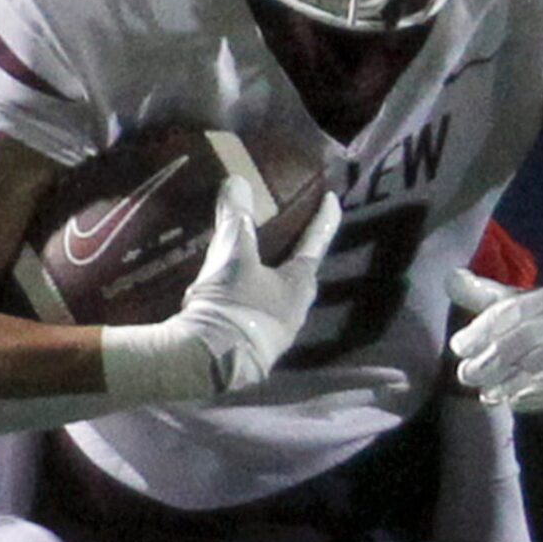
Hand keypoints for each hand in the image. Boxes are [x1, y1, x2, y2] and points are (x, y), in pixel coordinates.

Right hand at [100, 178, 344, 402]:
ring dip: (267, 280)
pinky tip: (230, 297)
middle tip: (286, 232)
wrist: (209, 361)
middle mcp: (296, 309)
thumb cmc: (234, 302)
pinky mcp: (253, 349)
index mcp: (300, 283)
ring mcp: (276, 333)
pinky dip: (246, 300)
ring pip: (276, 297)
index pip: (317, 241)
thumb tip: (237, 181)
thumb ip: (235, 216)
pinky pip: (254, 315)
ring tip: (252, 264)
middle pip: (299, 273)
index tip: (333, 198)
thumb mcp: (233, 254)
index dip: (324, 218)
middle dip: (293, 252)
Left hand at [446, 270, 542, 410]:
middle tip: (466, 375)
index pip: (513, 310)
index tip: (458, 347)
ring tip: (486, 393)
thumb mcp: (513, 307)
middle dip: (493, 357)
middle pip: (528, 336)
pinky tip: (513, 401)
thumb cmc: (540, 327)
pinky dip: (536, 395)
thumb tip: (451, 277)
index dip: (483, 329)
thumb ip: (480, 295)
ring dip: (511, 379)